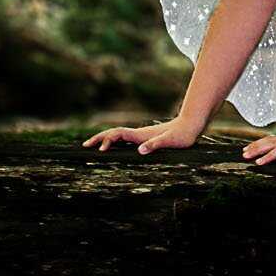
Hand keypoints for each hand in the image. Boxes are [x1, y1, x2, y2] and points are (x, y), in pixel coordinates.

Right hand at [81, 118, 200, 154]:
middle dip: (99, 138)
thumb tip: (140, 150)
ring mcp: (140, 135)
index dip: (108, 140)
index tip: (101, 150)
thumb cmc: (181, 135)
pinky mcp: (145, 138)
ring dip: (105, 139)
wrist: (190, 125)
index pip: (118, 134)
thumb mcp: (170, 142)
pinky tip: (113, 148)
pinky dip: (114, 142)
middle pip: (113, 133)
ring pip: (118, 135)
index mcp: (140, 135)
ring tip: (94, 147)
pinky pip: (125, 139)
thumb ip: (156, 145)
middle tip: (84, 146)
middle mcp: (138, 134)